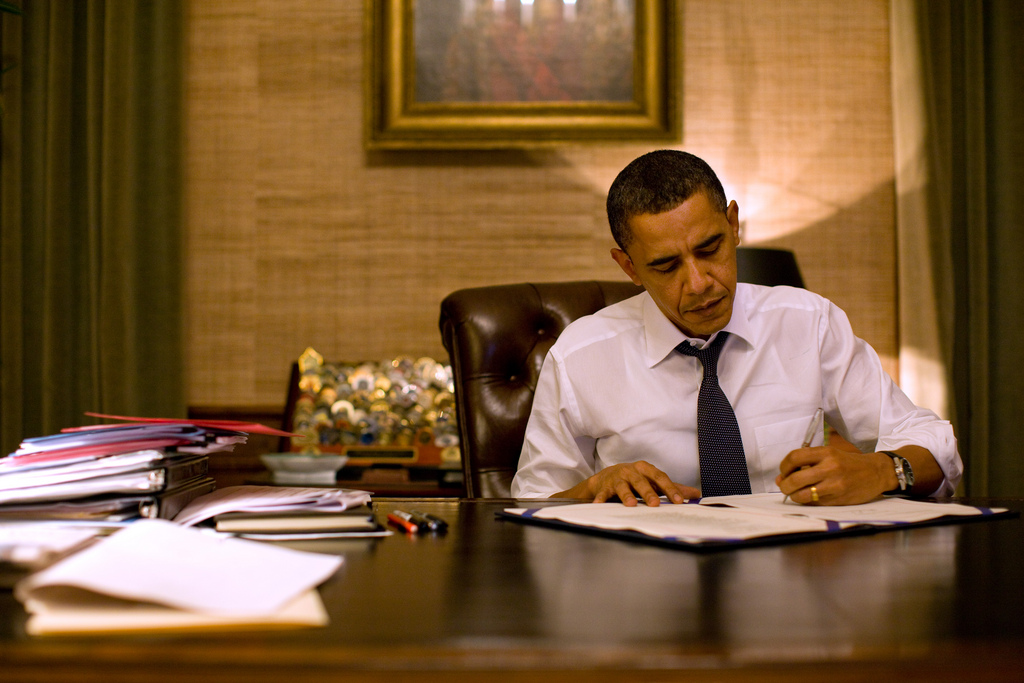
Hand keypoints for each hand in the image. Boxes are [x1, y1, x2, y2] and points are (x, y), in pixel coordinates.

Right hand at [557, 461, 698, 506]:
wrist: (607, 477)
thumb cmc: (635, 479)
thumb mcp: (653, 481)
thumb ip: (672, 488)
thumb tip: (696, 494)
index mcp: (646, 469)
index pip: (660, 478)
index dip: (670, 488)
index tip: (679, 501)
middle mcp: (631, 471)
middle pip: (641, 481)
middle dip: (648, 493)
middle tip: (655, 504)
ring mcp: (617, 478)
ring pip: (622, 487)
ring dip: (626, 495)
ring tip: (631, 505)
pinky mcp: (604, 487)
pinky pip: (603, 494)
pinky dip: (600, 499)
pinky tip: (599, 505)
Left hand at [776, 445, 892, 505]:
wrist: (876, 472)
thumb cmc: (849, 463)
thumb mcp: (830, 454)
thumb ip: (807, 463)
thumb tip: (782, 478)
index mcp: (826, 453)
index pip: (794, 458)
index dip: (784, 467)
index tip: (784, 472)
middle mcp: (830, 468)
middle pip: (795, 479)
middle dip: (784, 486)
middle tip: (784, 486)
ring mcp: (834, 485)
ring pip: (803, 495)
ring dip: (794, 496)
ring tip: (795, 494)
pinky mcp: (838, 499)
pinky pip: (814, 503)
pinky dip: (807, 502)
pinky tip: (809, 497)